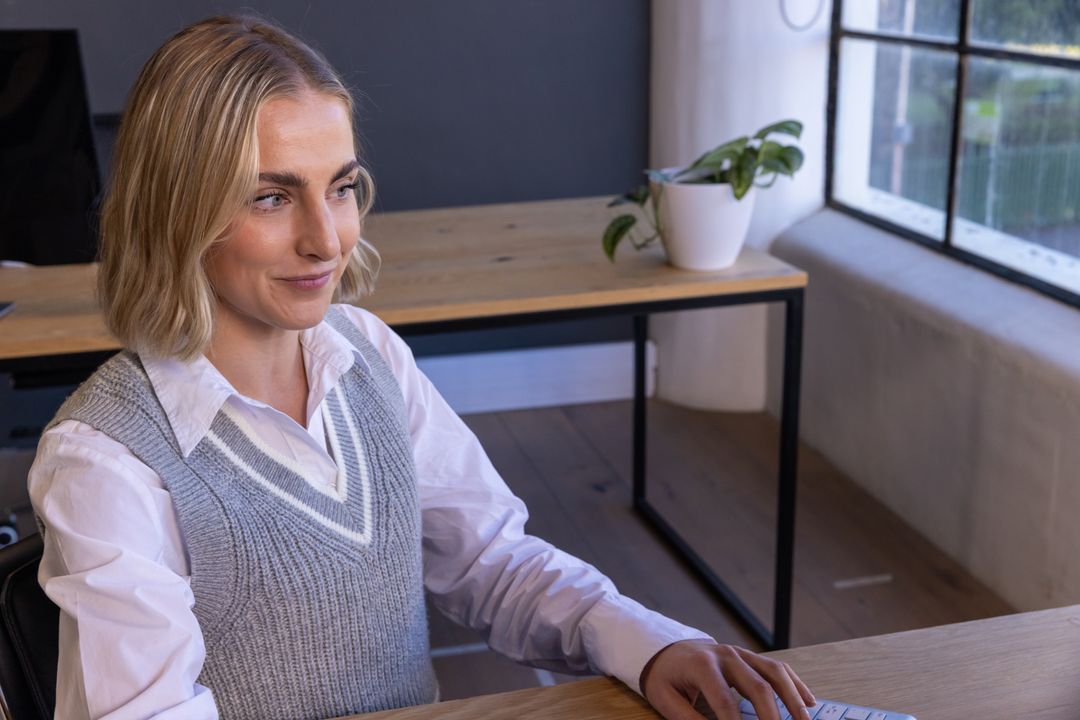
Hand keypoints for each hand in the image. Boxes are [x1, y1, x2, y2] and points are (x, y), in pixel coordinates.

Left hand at [640, 639, 814, 719]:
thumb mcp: (665, 699)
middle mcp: (725, 655)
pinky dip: (795, 684)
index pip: (725, 701)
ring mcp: (740, 653)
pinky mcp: (749, 656)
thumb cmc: (665, 677)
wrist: (665, 649)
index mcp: (702, 665)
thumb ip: (688, 718)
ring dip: (793, 700)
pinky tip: (809, 702)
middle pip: (757, 686)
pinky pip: (778, 668)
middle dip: (772, 716)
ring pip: (774, 673)